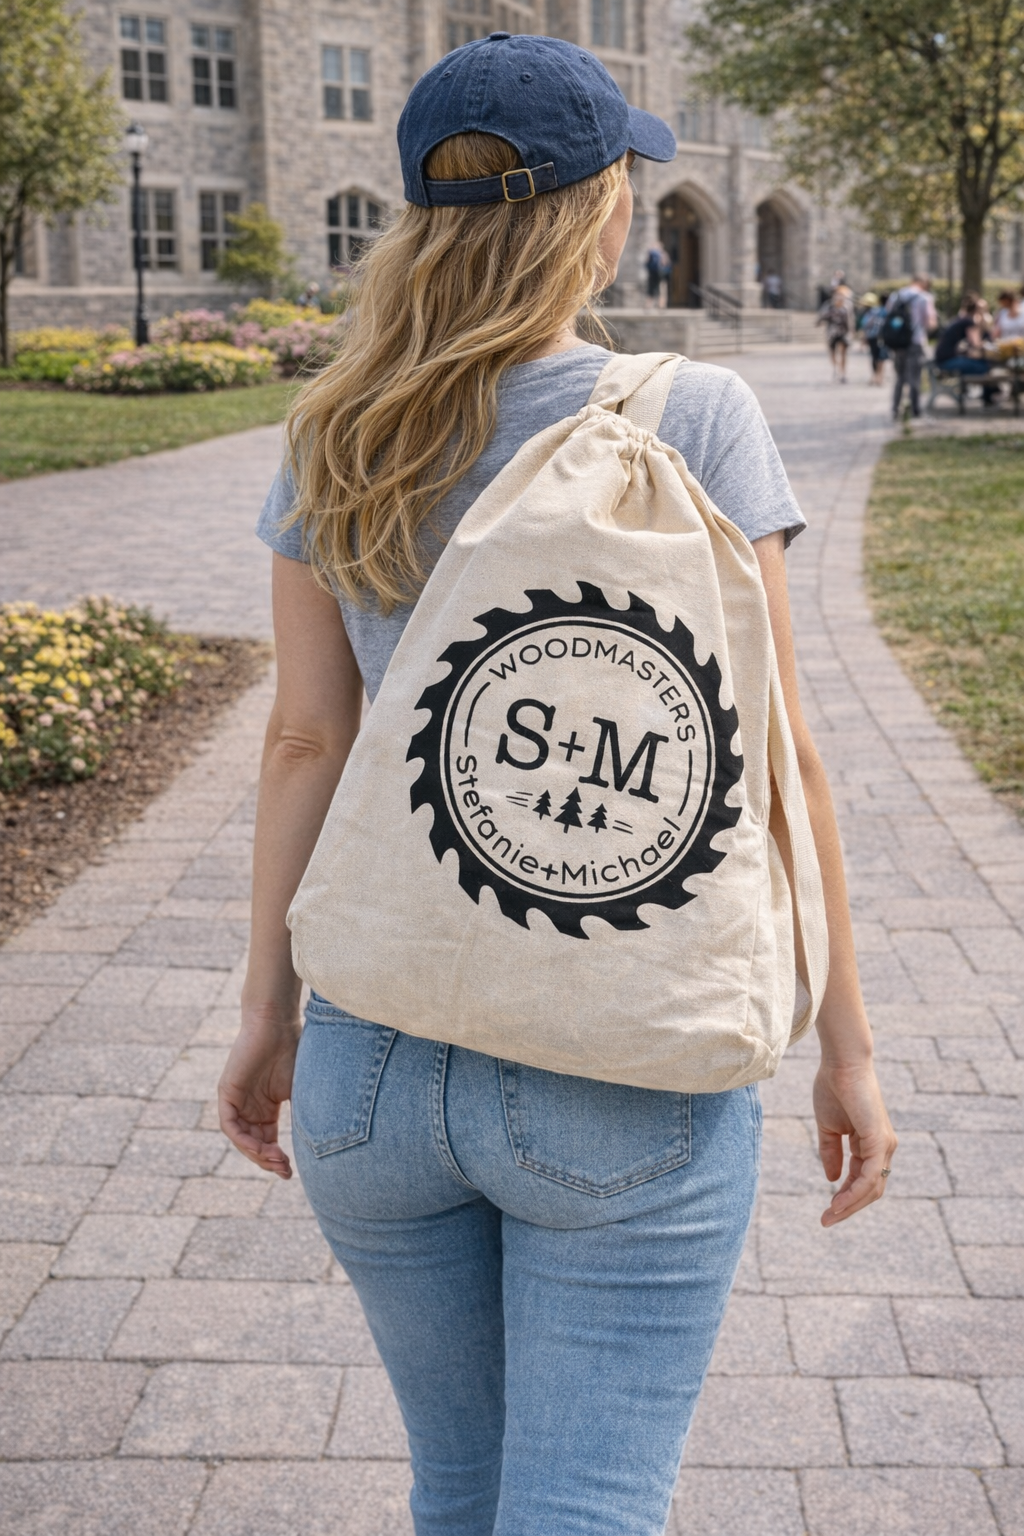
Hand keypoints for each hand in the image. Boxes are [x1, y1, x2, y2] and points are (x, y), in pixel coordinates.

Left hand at [218, 1012, 299, 1179]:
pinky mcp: (227, 1093)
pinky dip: (243, 1140)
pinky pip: (230, 1125)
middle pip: (254, 1144)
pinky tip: (259, 1148)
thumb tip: (319, 1148)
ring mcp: (237, 1101)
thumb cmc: (295, 1051)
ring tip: (276, 1162)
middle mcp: (250, 1107)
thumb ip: (305, 1117)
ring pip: (241, 1139)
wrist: (278, 1024)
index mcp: (267, 1107)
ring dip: (257, 1154)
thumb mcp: (302, 1092)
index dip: (277, 1159)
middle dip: (268, 1161)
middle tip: (285, 1171)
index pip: (267, 1141)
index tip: (291, 1173)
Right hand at [813, 1060, 896, 1226]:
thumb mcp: (828, 1127)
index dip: (845, 1197)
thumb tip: (833, 1179)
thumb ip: (831, 1152)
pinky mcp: (879, 1140)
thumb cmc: (834, 1087)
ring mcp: (884, 1144)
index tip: (826, 1211)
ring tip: (831, 1215)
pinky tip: (839, 1200)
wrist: (841, 1063)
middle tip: (827, 1220)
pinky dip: (856, 1191)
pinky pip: (870, 1175)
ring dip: (851, 1204)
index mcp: (871, 1144)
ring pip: (872, 1187)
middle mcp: (883, 1147)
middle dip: (849, 1208)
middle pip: (871, 1190)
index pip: (862, 1180)